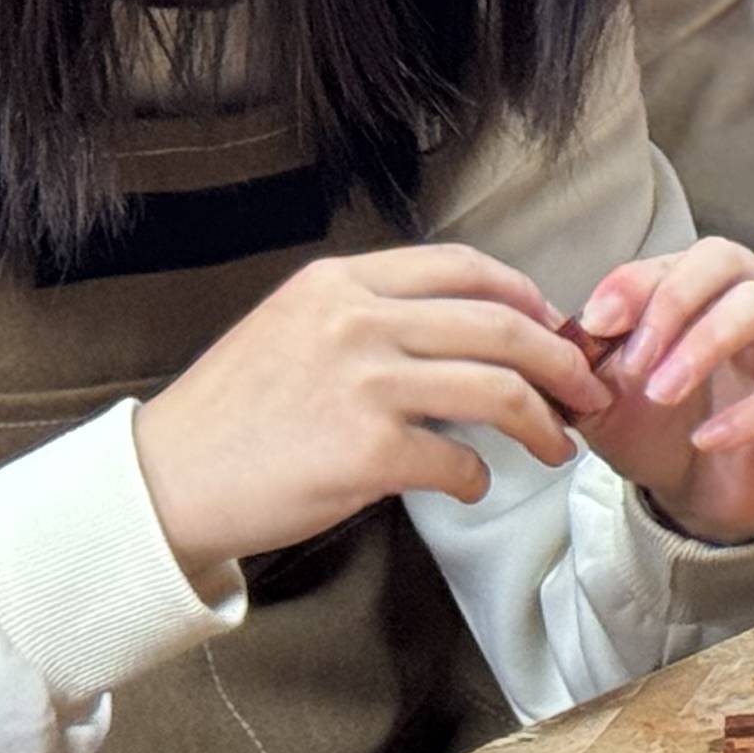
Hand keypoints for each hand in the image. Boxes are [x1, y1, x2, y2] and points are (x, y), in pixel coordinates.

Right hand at [133, 246, 609, 592]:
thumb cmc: (235, 412)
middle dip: (561, 358)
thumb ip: (372, 314)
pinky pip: (459, 461)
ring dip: (543, 421)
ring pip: (498, 390)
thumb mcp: (293, 326)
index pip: (464, 267)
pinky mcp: (366, 452)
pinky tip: (473, 485)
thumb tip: (469, 327)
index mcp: (342, 283)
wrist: (163, 482)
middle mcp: (358, 321)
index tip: (554, 324)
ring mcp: (364, 385)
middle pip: (501, 324)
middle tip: (589, 388)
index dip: (525, 294)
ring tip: (559, 444)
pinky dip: (479, 478)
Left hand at [565, 239, 753, 545]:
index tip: (596, 323)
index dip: (634, 284)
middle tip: (634, 359)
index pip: (676, 259)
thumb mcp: (606, 393)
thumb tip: (566, 330)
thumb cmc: (656, 424)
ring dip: (703, 343)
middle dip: (673, 300)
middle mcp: (752, 297)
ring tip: (661, 392)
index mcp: (703, 286)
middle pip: (727, 259)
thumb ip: (586, 361)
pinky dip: (745, 414)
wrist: (698, 492)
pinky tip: (705, 438)